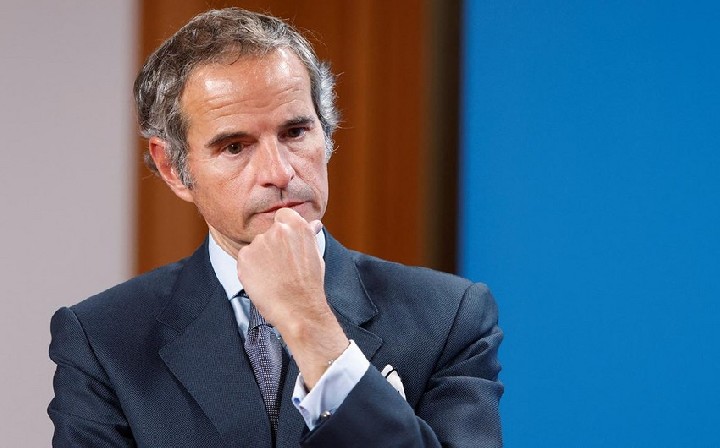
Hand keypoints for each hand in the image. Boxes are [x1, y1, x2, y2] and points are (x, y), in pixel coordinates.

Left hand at [236, 208, 348, 387]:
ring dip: (262, 258)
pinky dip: (251, 269)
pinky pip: (245, 259)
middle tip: (282, 266)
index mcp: (296, 226)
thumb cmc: (309, 284)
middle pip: (269, 232)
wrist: (298, 308)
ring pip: (257, 247)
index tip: (286, 241)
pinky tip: (263, 281)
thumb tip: (313, 224)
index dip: (284, 227)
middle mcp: (276, 230)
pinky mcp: (244, 258)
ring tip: (274, 277)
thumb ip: (308, 236)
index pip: (283, 215)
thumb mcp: (315, 255)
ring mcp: (259, 244)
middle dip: (273, 246)